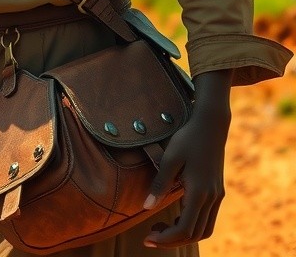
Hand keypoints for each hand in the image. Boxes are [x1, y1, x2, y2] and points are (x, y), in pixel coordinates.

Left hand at [142, 69, 231, 248]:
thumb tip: (146, 208)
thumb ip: (160, 184)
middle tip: (150, 234)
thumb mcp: (170, 158)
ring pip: (203, 230)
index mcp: (199, 192)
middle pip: (194, 235)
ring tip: (162, 226)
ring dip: (183, 234)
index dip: (166, 239)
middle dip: (172, 240)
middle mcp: (212, 198)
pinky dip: (192, 225)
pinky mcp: (218, 191)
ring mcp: (217, 195)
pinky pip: (207, 219)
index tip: (147, 238)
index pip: (185, 230)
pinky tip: (176, 215)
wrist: (211, 124)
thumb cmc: (188, 138)